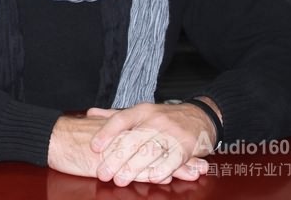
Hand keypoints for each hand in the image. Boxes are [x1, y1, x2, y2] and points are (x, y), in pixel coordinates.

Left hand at [87, 102, 214, 186]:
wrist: (200, 115)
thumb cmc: (165, 117)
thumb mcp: (141, 112)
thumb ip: (115, 115)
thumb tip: (90, 113)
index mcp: (142, 111)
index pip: (121, 119)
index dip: (107, 132)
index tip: (94, 146)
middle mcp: (155, 120)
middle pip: (133, 139)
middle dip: (117, 157)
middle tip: (104, 173)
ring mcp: (171, 132)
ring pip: (150, 150)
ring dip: (134, 167)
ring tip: (121, 180)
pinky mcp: (186, 146)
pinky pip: (172, 159)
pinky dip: (161, 169)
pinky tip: (151, 178)